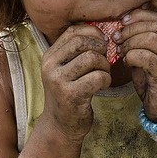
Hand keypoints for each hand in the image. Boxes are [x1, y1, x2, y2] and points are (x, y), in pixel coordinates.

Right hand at [39, 24, 111, 141]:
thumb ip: (77, 51)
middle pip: (84, 42)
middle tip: (104, 61)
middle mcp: (50, 66)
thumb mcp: (66, 69)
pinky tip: (102, 86)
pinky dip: (106, 80)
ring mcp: (59, 81)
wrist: (60, 126)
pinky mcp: (71, 95)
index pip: (73, 31)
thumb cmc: (69, 93)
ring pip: (93, 58)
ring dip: (105, 66)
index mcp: (49, 56)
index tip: (102, 45)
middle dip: (101, 49)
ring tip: (103, 75)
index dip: (93, 34)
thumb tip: (103, 32)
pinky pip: (98, 77)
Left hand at [115, 9, 156, 121]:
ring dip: (130, 43)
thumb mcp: (147, 61)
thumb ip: (139, 45)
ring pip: (150, 39)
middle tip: (116, 38)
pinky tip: (127, 62)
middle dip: (130, 29)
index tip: (122, 21)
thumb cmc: (154, 86)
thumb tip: (120, 28)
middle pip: (153, 26)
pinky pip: (147, 57)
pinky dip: (132, 56)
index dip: (138, 16)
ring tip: (120, 51)